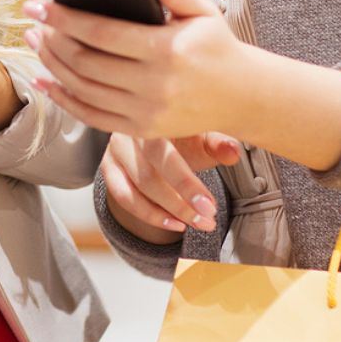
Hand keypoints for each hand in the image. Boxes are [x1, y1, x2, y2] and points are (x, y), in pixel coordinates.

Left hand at [27, 0, 250, 138]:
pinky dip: (62, 99)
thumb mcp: (203, 12)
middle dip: (51, 40)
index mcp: (167, 50)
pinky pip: (91, 116)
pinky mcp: (141, 129)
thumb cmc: (216, 47)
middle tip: (33, 22)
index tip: (38, 5)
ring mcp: (146, 111)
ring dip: (50, 64)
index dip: (64, 18)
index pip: (101, 33)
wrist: (242, 96)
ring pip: (82, 88)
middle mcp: (154, 84)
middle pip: (85, 62)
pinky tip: (44, 81)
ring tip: (34, 43)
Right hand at [100, 131, 240, 243]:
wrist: (161, 129)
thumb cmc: (185, 133)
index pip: (163, 154)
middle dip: (179, 204)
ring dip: (167, 213)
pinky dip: (148, 215)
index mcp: (153, 117)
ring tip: (196, 223)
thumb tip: (232, 151)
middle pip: (147, 174)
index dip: (185, 183)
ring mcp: (115, 149)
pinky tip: (173, 223)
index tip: (208, 207)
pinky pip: (122, 196)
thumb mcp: (204, 134)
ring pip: (134, 188)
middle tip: (207, 220)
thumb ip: (218, 142)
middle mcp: (128, 131)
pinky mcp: (108, 165)